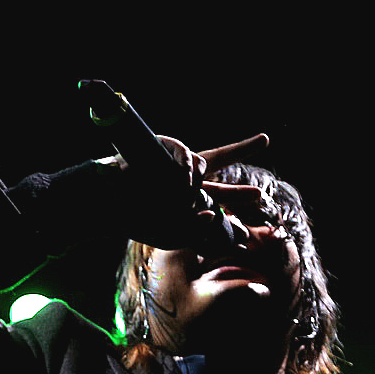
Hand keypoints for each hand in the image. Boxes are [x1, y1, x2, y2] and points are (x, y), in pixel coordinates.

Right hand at [109, 132, 270, 248]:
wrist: (110, 204)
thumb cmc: (140, 220)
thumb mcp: (177, 234)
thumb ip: (202, 232)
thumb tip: (224, 225)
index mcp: (189, 197)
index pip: (219, 194)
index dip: (238, 196)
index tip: (260, 198)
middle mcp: (184, 176)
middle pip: (219, 160)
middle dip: (242, 148)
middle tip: (264, 139)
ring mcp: (174, 160)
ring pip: (206, 161)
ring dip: (203, 178)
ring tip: (191, 191)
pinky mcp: (163, 148)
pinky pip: (187, 155)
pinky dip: (189, 169)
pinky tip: (186, 180)